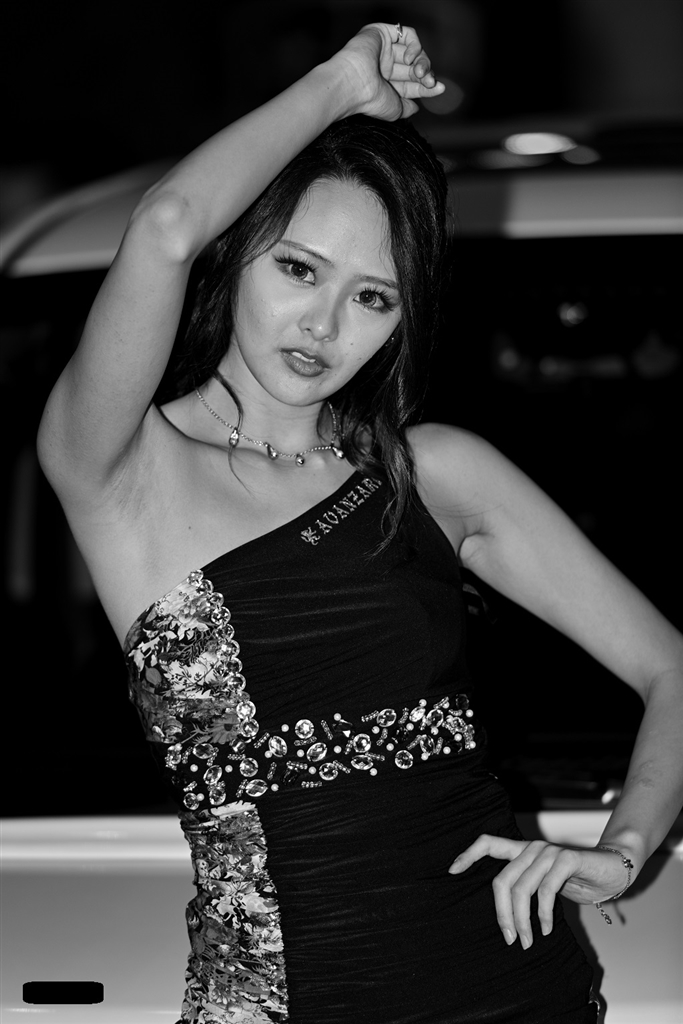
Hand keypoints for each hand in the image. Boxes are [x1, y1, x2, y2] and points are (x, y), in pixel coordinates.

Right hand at [330, 22, 444, 120]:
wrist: (354, 85)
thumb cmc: (370, 100)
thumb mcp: (395, 110)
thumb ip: (406, 107)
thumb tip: (416, 107)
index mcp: (384, 84)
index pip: (411, 83)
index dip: (427, 86)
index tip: (439, 88)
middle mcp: (383, 65)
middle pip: (414, 67)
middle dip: (426, 74)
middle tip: (429, 82)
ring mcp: (383, 48)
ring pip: (413, 51)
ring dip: (422, 61)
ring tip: (420, 72)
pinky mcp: (381, 32)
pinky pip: (407, 34)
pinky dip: (414, 46)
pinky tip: (408, 58)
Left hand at [449, 835, 635, 948]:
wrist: (613, 870)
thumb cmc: (577, 879)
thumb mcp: (545, 884)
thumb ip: (526, 888)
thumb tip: (504, 915)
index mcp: (523, 851)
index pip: (488, 843)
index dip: (468, 855)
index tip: (452, 870)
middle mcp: (532, 848)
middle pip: (502, 880)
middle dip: (502, 913)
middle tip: (509, 938)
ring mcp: (548, 852)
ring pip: (521, 889)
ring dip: (523, 921)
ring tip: (526, 941)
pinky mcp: (567, 860)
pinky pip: (546, 890)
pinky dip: (544, 915)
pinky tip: (546, 929)